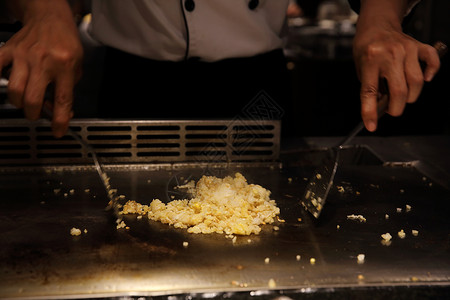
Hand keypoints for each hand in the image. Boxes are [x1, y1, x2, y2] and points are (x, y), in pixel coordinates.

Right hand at [0, 0, 82, 137]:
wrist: (49, 17)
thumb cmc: (65, 42)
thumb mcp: (77, 66)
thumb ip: (68, 88)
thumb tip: (60, 110)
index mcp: (64, 66)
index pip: (62, 100)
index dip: (60, 120)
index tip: (58, 132)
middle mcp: (43, 62)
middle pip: (32, 99)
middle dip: (34, 114)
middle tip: (36, 114)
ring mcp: (23, 56)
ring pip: (15, 90)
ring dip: (19, 103)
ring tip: (26, 102)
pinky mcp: (8, 51)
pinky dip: (0, 82)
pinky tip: (8, 86)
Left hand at [352, 0, 439, 131]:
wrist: (376, 26)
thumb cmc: (366, 49)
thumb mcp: (361, 69)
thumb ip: (371, 87)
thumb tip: (381, 108)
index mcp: (370, 60)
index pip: (370, 91)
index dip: (370, 111)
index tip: (371, 126)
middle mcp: (390, 54)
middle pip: (399, 90)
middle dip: (396, 108)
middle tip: (392, 111)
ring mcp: (407, 49)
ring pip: (416, 82)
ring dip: (411, 96)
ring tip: (402, 97)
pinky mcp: (419, 46)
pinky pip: (432, 62)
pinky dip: (431, 73)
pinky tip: (425, 79)